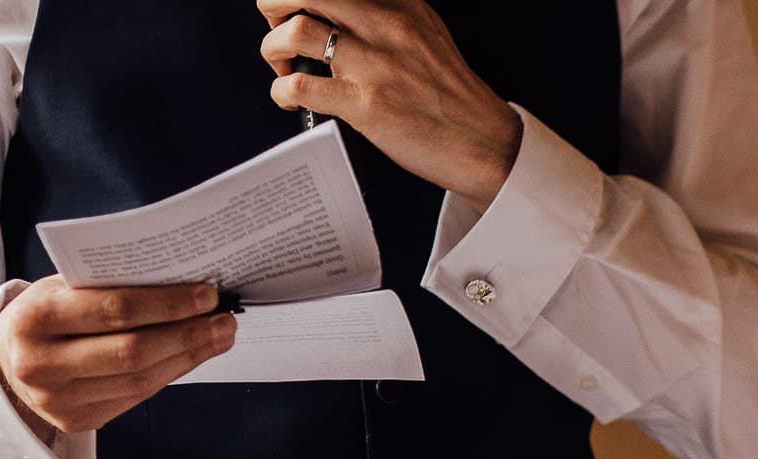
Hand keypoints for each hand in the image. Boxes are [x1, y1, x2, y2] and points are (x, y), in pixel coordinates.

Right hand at [0, 278, 234, 436]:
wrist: (4, 362)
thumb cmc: (45, 316)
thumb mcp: (59, 289)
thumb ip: (107, 287)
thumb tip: (184, 287)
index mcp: (34, 318)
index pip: (114, 309)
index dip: (167, 304)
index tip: (207, 296)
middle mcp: (41, 363)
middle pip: (133, 351)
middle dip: (188, 335)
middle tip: (225, 320)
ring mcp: (58, 399)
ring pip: (140, 379)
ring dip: (188, 357)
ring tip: (219, 337)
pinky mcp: (77, 421)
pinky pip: (136, 397)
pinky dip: (170, 374)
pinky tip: (192, 357)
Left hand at [259, 0, 523, 210]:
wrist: (486, 145)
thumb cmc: (454, 99)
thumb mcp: (427, 35)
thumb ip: (390, 15)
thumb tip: (343, 11)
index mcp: (402, 5)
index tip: (293, 5)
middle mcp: (387, 26)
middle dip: (273, 4)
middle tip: (275, 24)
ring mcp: (376, 65)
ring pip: (295, 31)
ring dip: (272, 47)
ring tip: (282, 64)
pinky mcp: (366, 105)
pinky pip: (301, 86)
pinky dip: (281, 90)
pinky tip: (289, 98)